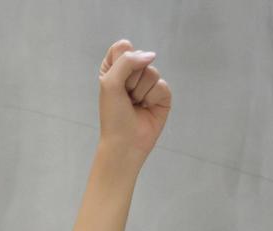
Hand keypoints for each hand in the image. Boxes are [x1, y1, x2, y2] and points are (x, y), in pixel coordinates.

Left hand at [96, 40, 171, 166]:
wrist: (125, 142)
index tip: (115, 80)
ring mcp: (148, 84)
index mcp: (115, 69)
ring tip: (135, 104)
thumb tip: (152, 55)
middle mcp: (132, 74)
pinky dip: (153, 98)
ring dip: (141, 91)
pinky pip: (162, 85)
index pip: (123, 46)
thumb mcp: (110, 82)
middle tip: (125, 96)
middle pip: (140, 57)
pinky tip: (146, 108)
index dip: (121, 61)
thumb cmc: (113, 115)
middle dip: (131, 79)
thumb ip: (127, 61)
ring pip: (152, 71)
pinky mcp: (162, 95)